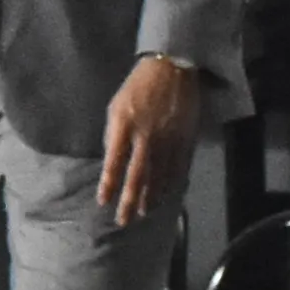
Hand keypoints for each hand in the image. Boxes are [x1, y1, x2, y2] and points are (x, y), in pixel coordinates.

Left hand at [96, 55, 201, 226]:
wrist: (171, 69)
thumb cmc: (137, 87)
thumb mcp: (116, 107)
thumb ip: (113, 134)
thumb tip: (112, 159)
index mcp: (123, 126)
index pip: (114, 163)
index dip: (109, 184)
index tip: (103, 202)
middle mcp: (146, 136)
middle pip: (137, 176)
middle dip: (130, 201)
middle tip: (124, 220)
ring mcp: (168, 139)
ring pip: (159, 176)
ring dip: (151, 197)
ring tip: (144, 212)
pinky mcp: (185, 138)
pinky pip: (179, 167)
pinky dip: (172, 184)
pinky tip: (167, 195)